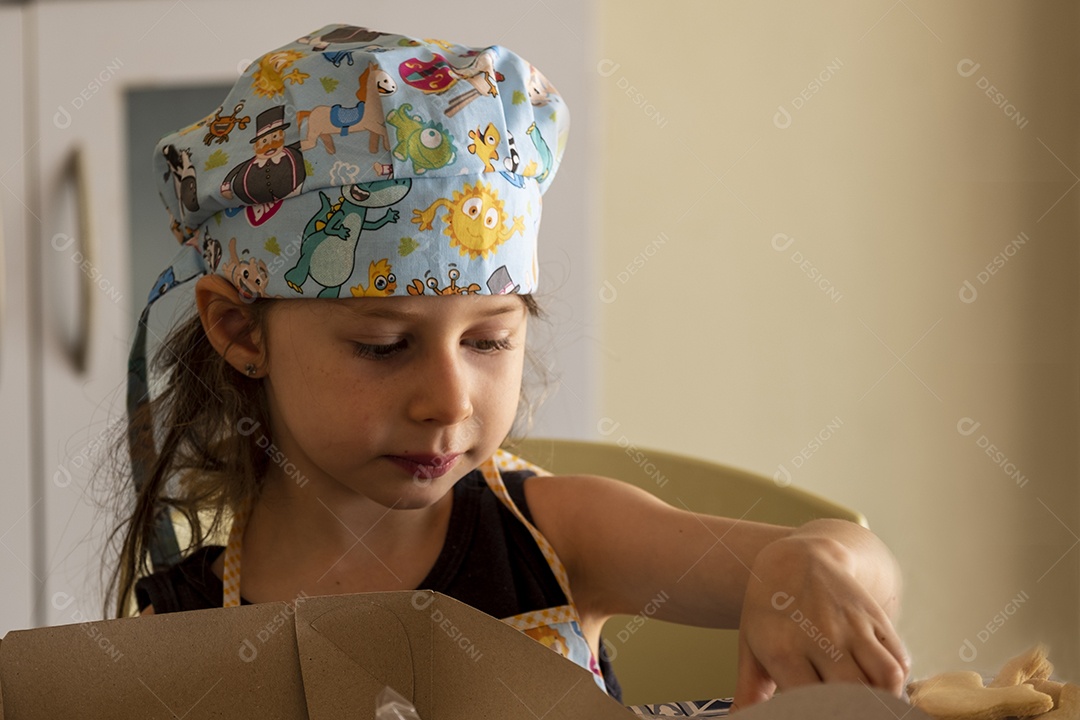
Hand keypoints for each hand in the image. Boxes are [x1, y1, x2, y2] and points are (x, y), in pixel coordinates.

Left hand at [732, 531, 908, 710]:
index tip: (817, 713)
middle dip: (851, 710)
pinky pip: (898, 659)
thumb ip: (749, 691)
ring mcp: (851, 626)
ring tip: (869, 705)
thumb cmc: (770, 609)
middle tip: (843, 711)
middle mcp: (821, 638)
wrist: (797, 559)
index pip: (810, 703)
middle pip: (852, 693)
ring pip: (885, 677)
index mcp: (784, 650)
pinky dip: (896, 681)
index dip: (818, 715)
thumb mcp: (751, 646)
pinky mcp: (874, 617)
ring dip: (882, 699)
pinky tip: (880, 687)